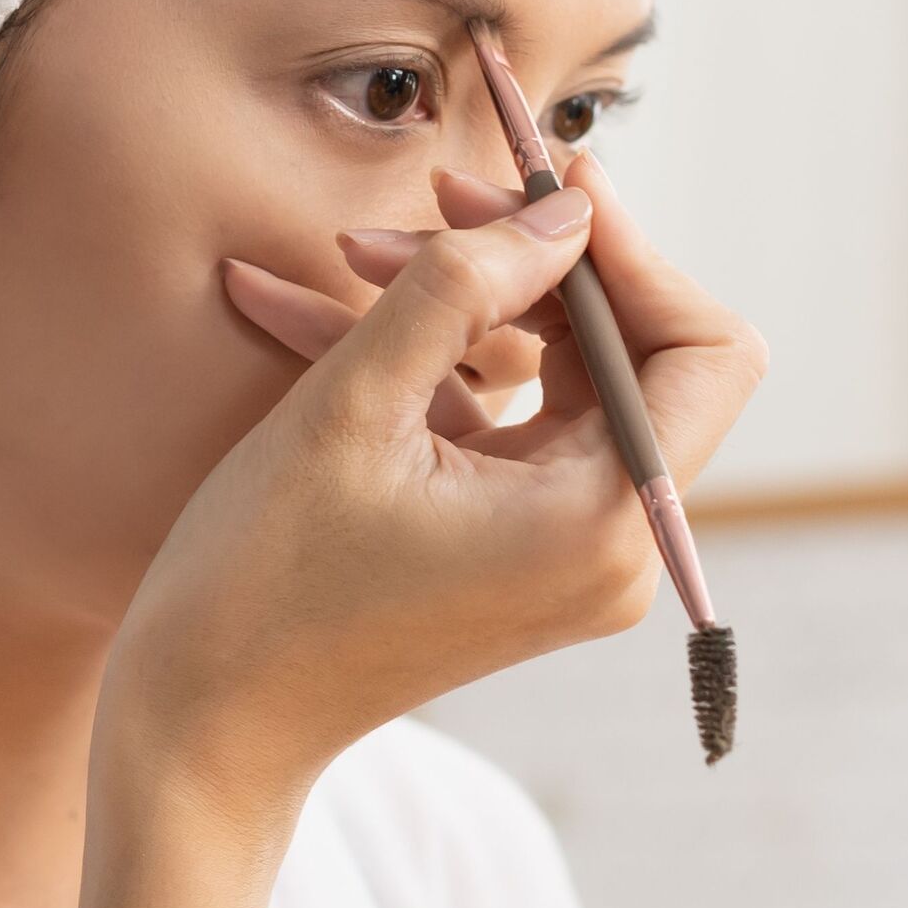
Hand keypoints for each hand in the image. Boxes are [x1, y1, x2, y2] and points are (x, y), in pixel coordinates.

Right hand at [96, 148, 766, 836]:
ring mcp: (570, 548)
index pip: (703, 349)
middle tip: (436, 201)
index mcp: (602, 523)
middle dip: (536, 263)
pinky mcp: (520, 543)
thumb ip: (464, 287)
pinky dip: (439, 359)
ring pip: (567, 371)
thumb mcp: (351, 407)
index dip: (632, 251)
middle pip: (636, 350)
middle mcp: (614, 545)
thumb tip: (565, 209)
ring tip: (356, 252)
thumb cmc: (264, 583)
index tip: (547, 181)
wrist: (205, 727)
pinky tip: (328, 304)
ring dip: (472, 300)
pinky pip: (512, 417)